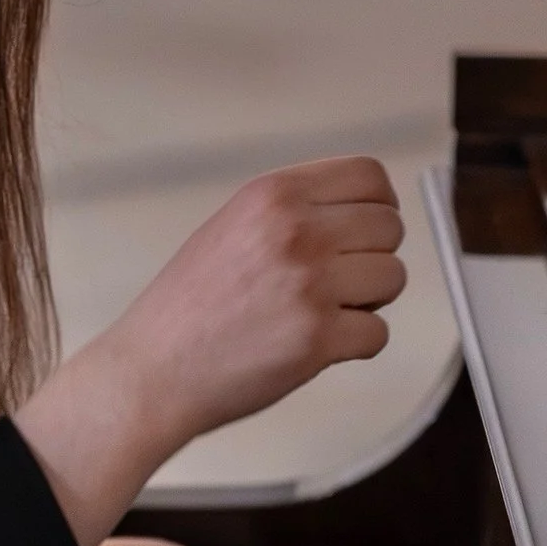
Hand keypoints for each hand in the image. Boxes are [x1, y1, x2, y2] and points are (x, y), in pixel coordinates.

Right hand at [15, 157, 409, 545]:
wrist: (152, 370)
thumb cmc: (190, 306)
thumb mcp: (234, 227)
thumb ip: (294, 211)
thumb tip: (365, 209)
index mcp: (273, 194)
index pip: (369, 175)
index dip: (380, 204)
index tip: (368, 231)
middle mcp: (295, 230)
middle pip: (390, 227)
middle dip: (374, 257)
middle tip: (340, 284)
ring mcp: (310, 284)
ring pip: (394, 278)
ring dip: (370, 302)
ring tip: (324, 314)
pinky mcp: (318, 337)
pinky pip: (378, 333)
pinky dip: (356, 346)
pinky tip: (318, 347)